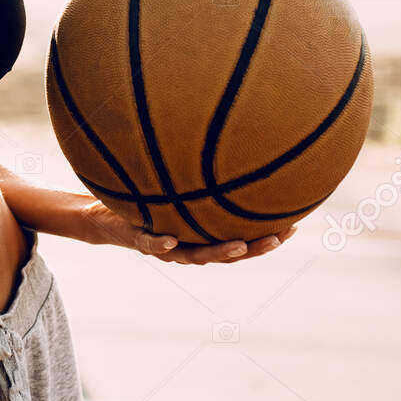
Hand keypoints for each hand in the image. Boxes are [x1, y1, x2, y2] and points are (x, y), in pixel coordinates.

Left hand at [77, 198, 297, 264]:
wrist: (105, 217)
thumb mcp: (176, 188)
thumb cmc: (146, 202)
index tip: (295, 226)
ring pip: (196, 255)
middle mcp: (188, 245)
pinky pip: (151, 244)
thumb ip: (200, 178)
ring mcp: (165, 246)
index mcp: (202, 236)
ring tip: (240, 246)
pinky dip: (162, 244)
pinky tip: (172, 240)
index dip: (267, 237)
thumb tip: (228, 146)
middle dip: (255, 248)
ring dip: (219, 251)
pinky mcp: (139, 239)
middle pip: (228, 253)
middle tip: (278, 237)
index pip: (242, 240)